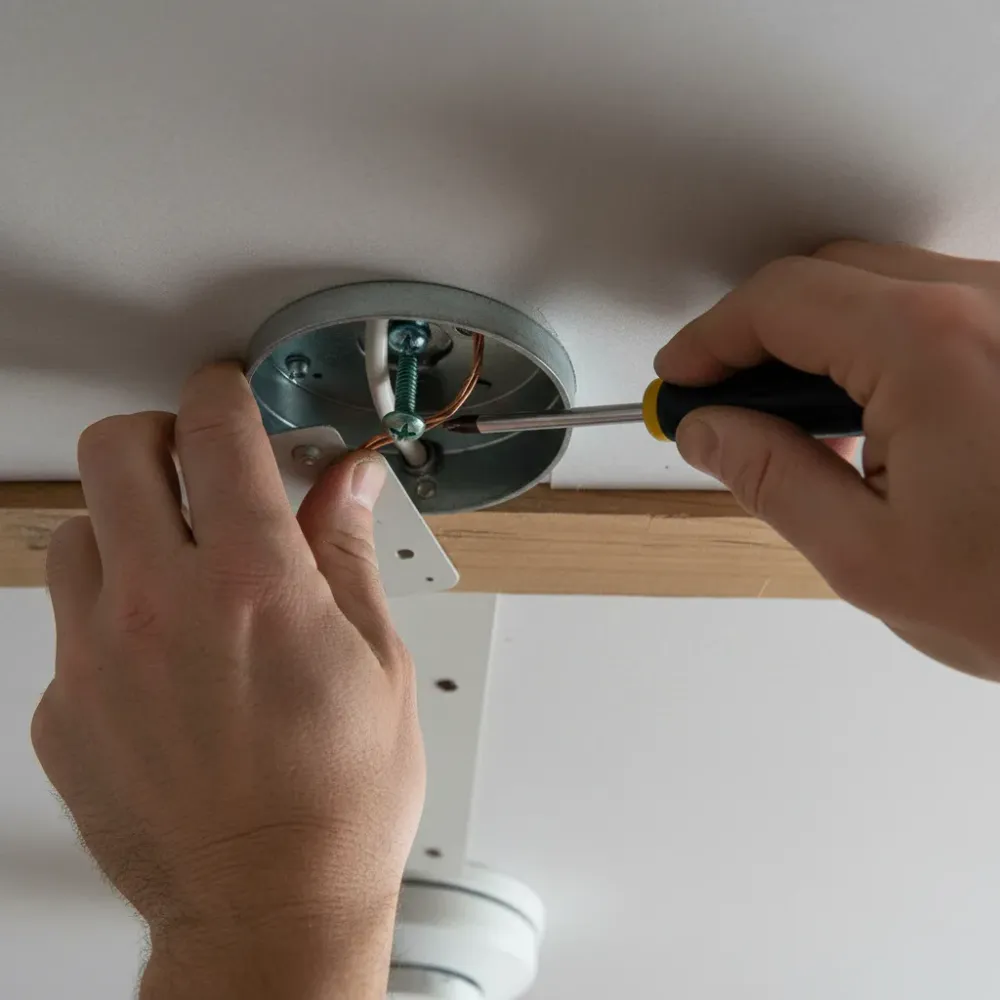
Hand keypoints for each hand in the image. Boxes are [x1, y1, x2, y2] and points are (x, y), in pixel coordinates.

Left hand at [31, 363, 424, 998]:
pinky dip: (110, 612)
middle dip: (159, 436)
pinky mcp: (61, 711)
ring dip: (127, 524)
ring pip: (76, 530)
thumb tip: (348, 483)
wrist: (267, 908)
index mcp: (254, 584)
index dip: (224, 391)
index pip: (217, 431)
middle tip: (198, 465)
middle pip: (115, 450)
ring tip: (178, 565)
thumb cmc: (337, 801)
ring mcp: (95, 660)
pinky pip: (67, 623)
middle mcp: (161, 607)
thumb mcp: (376, 659)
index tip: (230, 393)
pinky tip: (162, 656)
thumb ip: (347, 552)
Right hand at [656, 242, 999, 678]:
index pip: (780, 301)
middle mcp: (989, 306)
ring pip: (879, 287)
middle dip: (757, 335)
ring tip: (796, 426)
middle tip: (722, 403)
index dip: (711, 337)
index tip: (683, 377)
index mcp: (933, 350)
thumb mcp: (869, 557)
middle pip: (827, 278)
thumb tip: (713, 433)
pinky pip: (933, 308)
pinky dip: (875, 347)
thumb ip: (770, 479)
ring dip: (816, 342)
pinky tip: (869, 417)